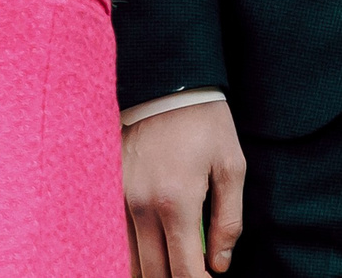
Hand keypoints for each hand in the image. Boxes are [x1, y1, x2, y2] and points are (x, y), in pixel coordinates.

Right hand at [123, 99, 245, 276]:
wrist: (166, 82)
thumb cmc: (205, 122)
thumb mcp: (231, 166)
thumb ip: (228, 221)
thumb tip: (219, 265)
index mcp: (176, 202)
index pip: (183, 270)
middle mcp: (142, 206)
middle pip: (153, 273)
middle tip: (195, 273)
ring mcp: (120, 199)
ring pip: (130, 260)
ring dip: (153, 270)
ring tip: (176, 261)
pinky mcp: (110, 190)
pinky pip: (119, 237)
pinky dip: (135, 252)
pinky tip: (155, 249)